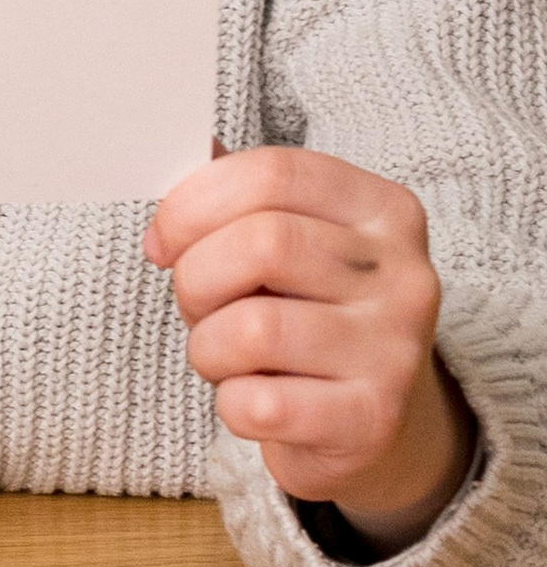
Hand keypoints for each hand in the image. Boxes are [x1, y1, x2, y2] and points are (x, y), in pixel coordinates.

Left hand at [148, 145, 472, 549]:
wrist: (370, 422)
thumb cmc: (309, 315)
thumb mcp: (291, 241)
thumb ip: (241, 194)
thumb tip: (184, 145)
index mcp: (383, 209)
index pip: (273, 174)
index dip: (193, 204)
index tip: (163, 240)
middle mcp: (404, 274)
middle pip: (262, 244)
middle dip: (197, 278)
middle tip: (197, 304)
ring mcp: (395, 350)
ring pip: (252, 329)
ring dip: (208, 348)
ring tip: (226, 356)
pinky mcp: (373, 419)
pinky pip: (259, 404)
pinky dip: (231, 404)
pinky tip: (254, 400)